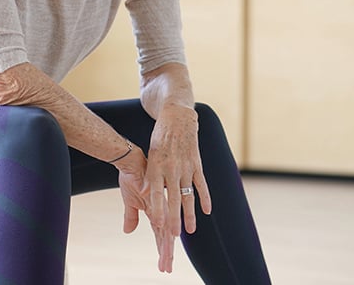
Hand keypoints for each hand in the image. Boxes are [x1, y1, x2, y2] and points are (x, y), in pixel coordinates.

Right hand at [116, 146, 177, 272]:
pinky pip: (163, 218)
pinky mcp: (157, 200)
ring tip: (167, 262)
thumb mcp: (129, 201)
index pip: (160, 235)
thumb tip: (128, 231)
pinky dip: (165, 232)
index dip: (162, 249)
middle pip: (165, 236)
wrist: (131, 161)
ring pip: (166, 231)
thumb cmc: (131, 178)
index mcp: (155, 211)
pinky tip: (168, 243)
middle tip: (167, 268)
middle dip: (166, 253)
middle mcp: (161, 210)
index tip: (164, 264)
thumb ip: (131, 216)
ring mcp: (161, 206)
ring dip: (166, 248)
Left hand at [144, 103, 212, 240]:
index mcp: (157, 166)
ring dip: (189, 214)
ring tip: (190, 230)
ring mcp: (186, 167)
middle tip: (174, 236)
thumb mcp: (150, 154)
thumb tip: (146, 194)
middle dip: (173, 218)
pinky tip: (207, 211)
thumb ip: (151, 175)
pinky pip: (201, 184)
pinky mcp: (197, 164)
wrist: (177, 117)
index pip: (157, 192)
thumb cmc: (160, 137)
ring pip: (188, 195)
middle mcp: (171, 168)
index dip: (157, 208)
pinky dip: (205, 198)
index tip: (157, 224)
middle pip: (173, 198)